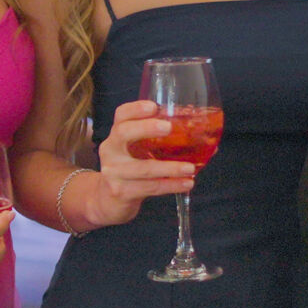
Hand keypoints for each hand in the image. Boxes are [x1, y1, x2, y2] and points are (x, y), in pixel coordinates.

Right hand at [82, 100, 196, 228]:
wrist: (107, 201)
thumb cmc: (129, 170)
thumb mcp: (134, 152)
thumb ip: (155, 142)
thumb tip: (201, 134)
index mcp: (115, 136)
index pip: (121, 115)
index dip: (136, 108)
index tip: (154, 106)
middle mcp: (111, 150)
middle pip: (124, 133)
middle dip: (147, 128)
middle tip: (169, 127)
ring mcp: (114, 172)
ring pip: (143, 168)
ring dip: (170, 168)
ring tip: (190, 168)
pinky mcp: (121, 191)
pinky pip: (150, 187)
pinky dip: (170, 185)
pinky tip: (186, 183)